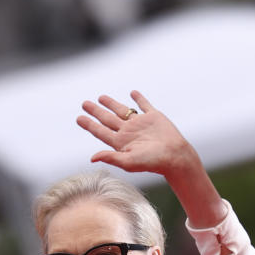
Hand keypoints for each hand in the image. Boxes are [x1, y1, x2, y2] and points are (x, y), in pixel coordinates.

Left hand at [76, 90, 197, 179]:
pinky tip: (133, 93)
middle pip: (108, 119)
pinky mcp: (154, 117)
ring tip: (101, 97)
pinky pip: (144, 105)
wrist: (175, 156)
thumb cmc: (152, 162)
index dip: (89, 125)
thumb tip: (92, 158)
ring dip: (112, 104)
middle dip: (96, 111)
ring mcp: (141, 124)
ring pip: (123, 110)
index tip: (79, 118)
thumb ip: (110, 158)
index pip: (101, 131)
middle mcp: (128, 132)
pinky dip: (139, 98)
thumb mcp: (129, 162)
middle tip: (84, 103)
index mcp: (121, 142)